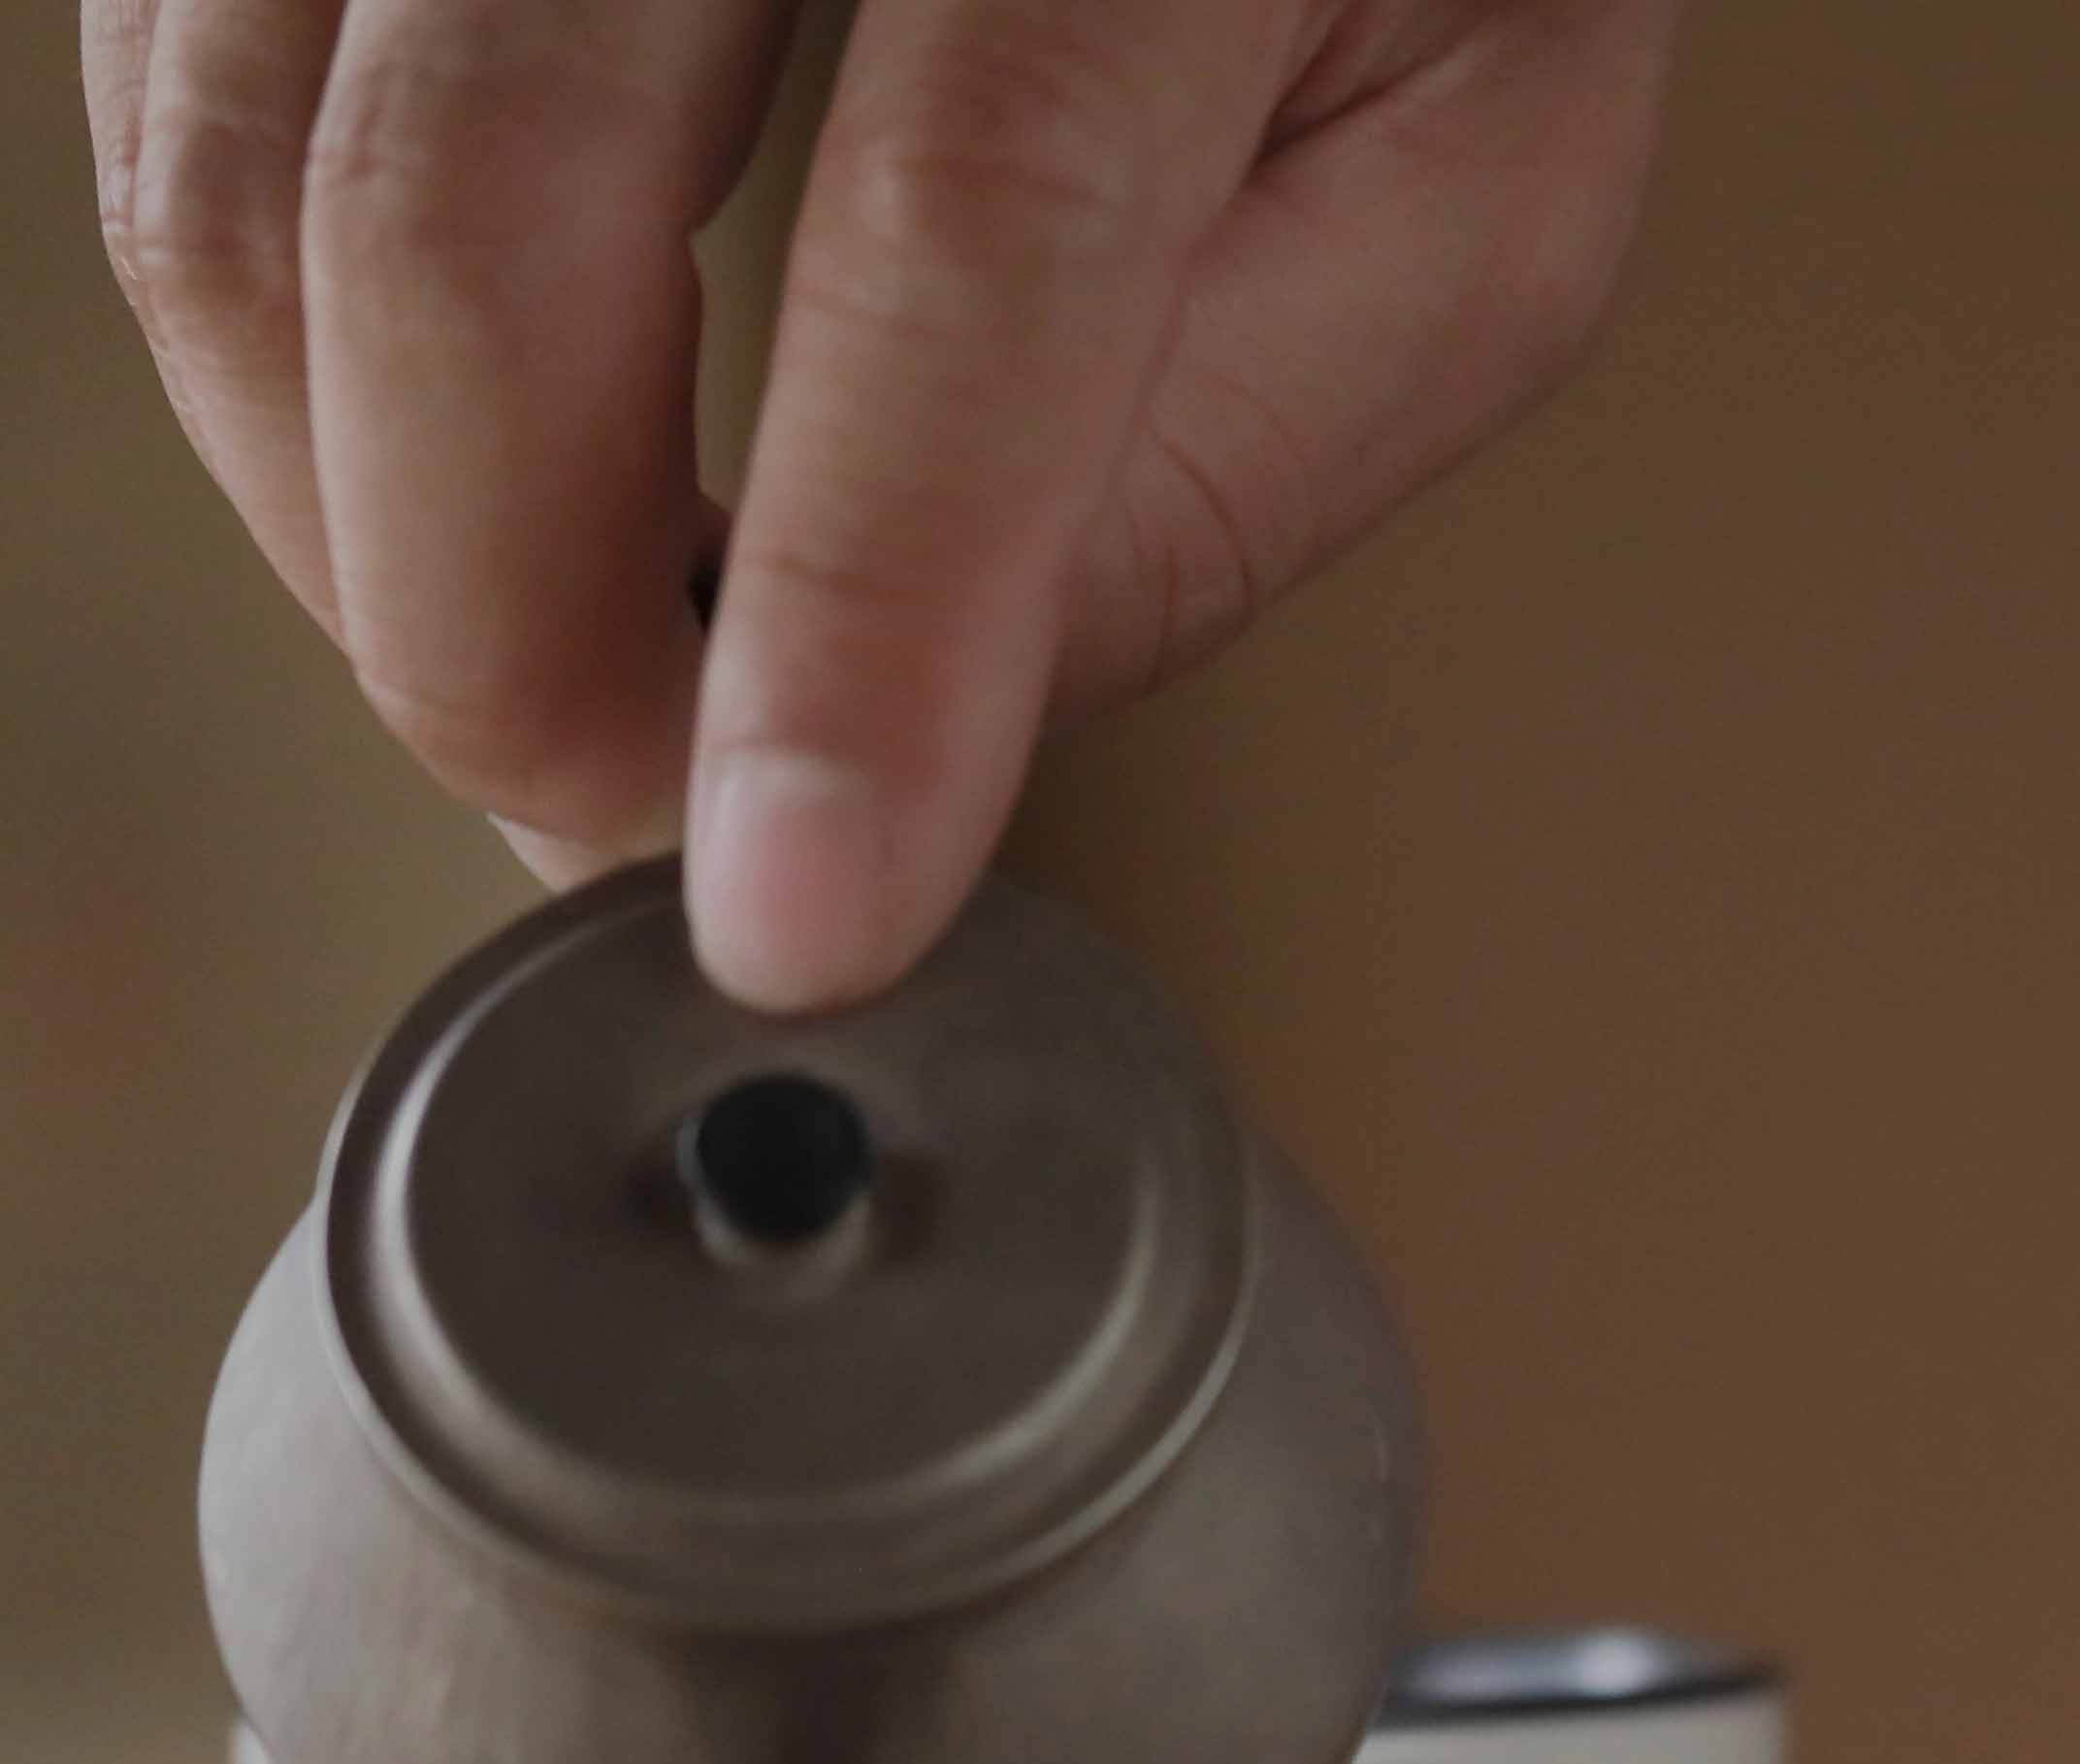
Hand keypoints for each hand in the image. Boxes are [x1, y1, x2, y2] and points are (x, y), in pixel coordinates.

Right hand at [81, 0, 1675, 1009]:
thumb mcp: (1468, 161)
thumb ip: (1253, 440)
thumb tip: (936, 736)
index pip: (963, 231)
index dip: (857, 614)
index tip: (797, 910)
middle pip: (483, 190)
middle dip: (502, 616)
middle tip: (636, 822)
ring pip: (241, 159)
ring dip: (355, 502)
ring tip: (559, 655)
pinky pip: (165, 90)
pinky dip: (268, 334)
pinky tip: (447, 447)